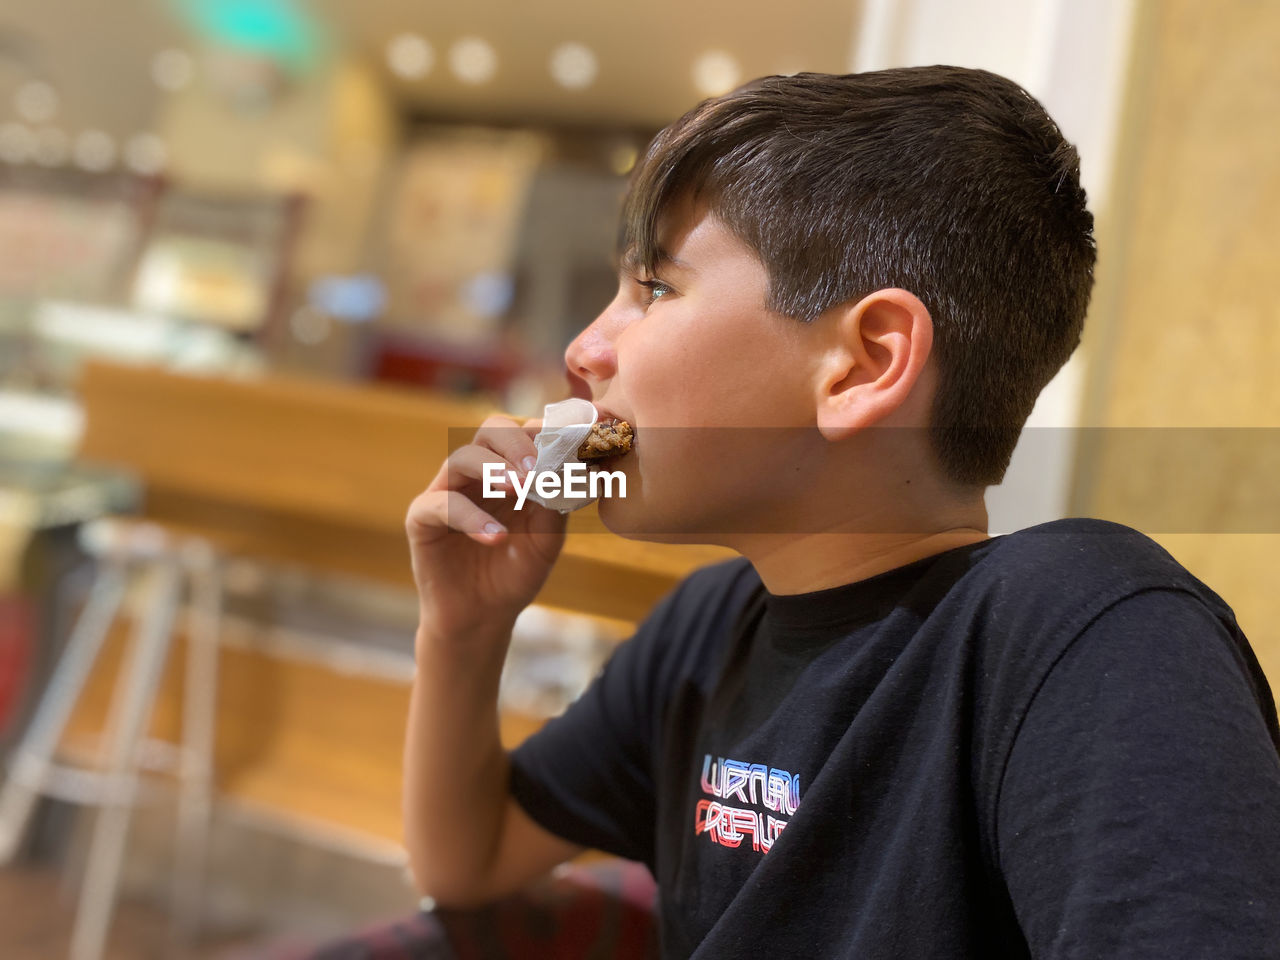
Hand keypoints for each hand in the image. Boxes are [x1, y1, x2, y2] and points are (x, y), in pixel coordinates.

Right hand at [405, 416, 566, 644]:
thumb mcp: (547, 541)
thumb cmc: (514, 573)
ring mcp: (447, 491)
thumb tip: (571, 471)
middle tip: (539, 466)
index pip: (526, 431)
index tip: (572, 442)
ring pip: (462, 457)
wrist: (483, 617)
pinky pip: (441, 505)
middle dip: (517, 442)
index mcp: (510, 470)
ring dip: (494, 469)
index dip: (547, 431)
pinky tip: (496, 537)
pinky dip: (470, 517)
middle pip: (491, 430)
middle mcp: (477, 473)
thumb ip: (556, 505)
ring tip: (519, 489)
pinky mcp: (422, 518)